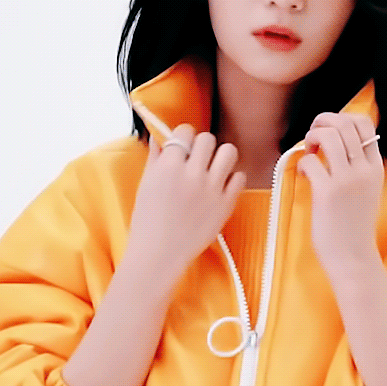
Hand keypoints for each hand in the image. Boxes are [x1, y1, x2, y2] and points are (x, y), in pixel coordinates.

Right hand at [126, 124, 246, 278]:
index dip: (184, 137)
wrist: (159, 253)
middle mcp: (192, 174)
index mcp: (169, 166)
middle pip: (208, 139)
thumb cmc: (148, 221)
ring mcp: (212, 188)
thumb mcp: (146, 185)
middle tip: (199, 160)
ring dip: (222, 157)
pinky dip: (233, 179)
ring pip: (229, 151)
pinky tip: (222, 187)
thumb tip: (159, 138)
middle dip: (203, 146)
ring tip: (215, 169)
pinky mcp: (226, 204)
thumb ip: (156, 158)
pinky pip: (240, 177)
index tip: (184, 146)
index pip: (185, 131)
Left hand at [297, 113, 383, 276]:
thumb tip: (336, 142)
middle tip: (314, 137)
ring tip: (309, 152)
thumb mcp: (368, 190)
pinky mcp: (327, 192)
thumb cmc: (354, 226)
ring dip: (312, 137)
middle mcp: (364, 170)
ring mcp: (346, 180)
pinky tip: (304, 174)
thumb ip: (359, 167)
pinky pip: (310, 161)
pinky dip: (302, 163)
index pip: (365, 123)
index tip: (330, 129)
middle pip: (344, 123)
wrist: (353, 257)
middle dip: (323, 122)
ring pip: (328, 136)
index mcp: (375, 167)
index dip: (343, 118)